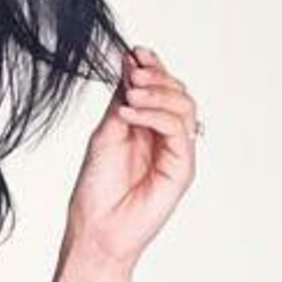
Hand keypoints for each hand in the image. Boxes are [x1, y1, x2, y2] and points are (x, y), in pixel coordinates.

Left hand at [63, 46, 200, 279]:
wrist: (97, 229)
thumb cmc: (97, 190)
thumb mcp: (105, 133)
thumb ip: (121, 101)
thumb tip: (130, 62)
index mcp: (146, 126)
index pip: (159, 87)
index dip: (151, 66)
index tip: (134, 52)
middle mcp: (165, 137)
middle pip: (177, 91)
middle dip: (156, 76)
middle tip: (133, 74)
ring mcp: (177, 152)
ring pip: (184, 106)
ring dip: (157, 93)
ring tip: (130, 96)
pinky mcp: (183, 167)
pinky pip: (178, 129)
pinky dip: (155, 115)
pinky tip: (129, 115)